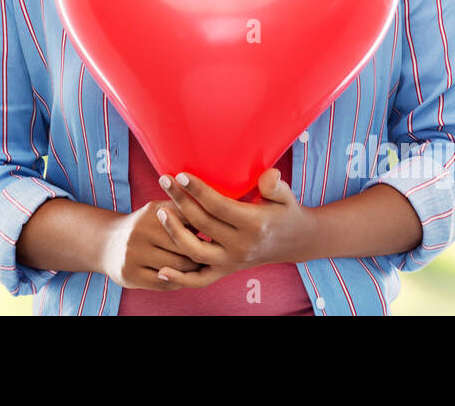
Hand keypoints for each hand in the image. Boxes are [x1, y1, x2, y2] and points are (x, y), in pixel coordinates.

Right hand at [100, 201, 206, 289]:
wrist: (108, 243)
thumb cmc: (145, 225)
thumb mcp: (159, 210)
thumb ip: (183, 210)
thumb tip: (216, 214)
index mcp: (152, 212)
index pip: (188, 221)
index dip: (205, 228)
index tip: (217, 233)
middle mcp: (140, 231)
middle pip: (185, 247)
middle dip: (201, 252)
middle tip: (212, 255)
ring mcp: (133, 255)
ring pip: (177, 267)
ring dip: (192, 269)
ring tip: (200, 265)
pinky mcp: (130, 275)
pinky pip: (164, 283)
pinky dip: (178, 281)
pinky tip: (182, 277)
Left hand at [153, 167, 313, 288]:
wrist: (295, 242)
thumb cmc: (285, 211)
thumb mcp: (285, 195)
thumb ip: (274, 184)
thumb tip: (269, 175)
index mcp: (254, 224)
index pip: (219, 206)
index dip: (198, 190)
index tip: (180, 175)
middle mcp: (241, 246)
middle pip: (202, 224)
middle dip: (180, 201)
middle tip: (163, 180)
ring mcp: (232, 262)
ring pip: (195, 252)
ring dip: (174, 232)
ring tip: (160, 211)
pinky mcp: (226, 271)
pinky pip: (199, 280)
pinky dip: (180, 279)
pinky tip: (161, 269)